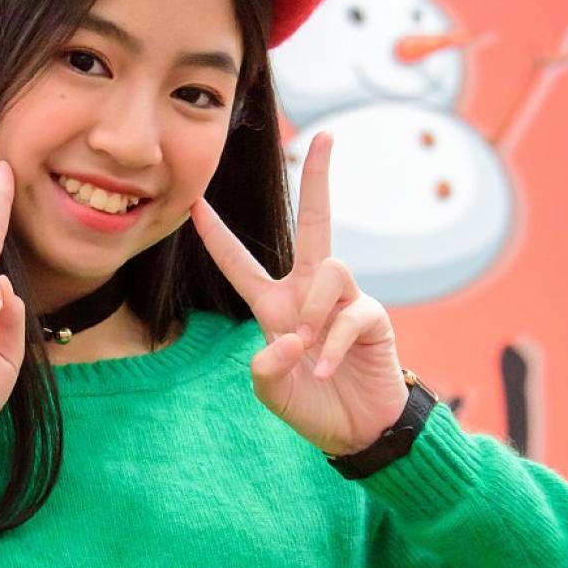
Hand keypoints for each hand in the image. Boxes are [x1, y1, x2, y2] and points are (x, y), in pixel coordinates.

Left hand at [189, 129, 409, 456]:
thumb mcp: (272, 391)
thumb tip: (289, 338)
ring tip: (310, 350)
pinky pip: (351, 312)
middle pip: (316, 223)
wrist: (357, 431)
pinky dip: (333, 344)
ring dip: (315, 309)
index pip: (241, 263)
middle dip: (319, 179)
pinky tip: (325, 369)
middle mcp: (310, 293)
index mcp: (276, 306)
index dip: (217, 236)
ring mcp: (344, 301)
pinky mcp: (372, 317)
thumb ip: (265, 368)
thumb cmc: (312, 406)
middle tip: (323, 136)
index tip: (195, 203)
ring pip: (329, 269)